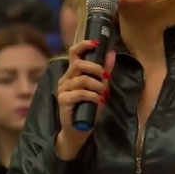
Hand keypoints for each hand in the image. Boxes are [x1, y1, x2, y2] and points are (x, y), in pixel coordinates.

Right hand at [55, 39, 115, 159]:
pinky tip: (99, 101)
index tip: (96, 42)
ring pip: (81, 79)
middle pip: (77, 64)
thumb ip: (105, 72)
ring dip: (97, 85)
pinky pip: (80, 93)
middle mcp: (65, 79)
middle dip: (95, 68)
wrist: (78, 131)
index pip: (73, 53)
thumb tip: (112, 53)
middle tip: (106, 76)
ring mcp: (62, 90)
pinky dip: (93, 96)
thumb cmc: (88, 109)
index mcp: (72, 73)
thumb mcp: (100, 88)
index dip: (83, 45)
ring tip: (104, 93)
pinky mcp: (63, 101)